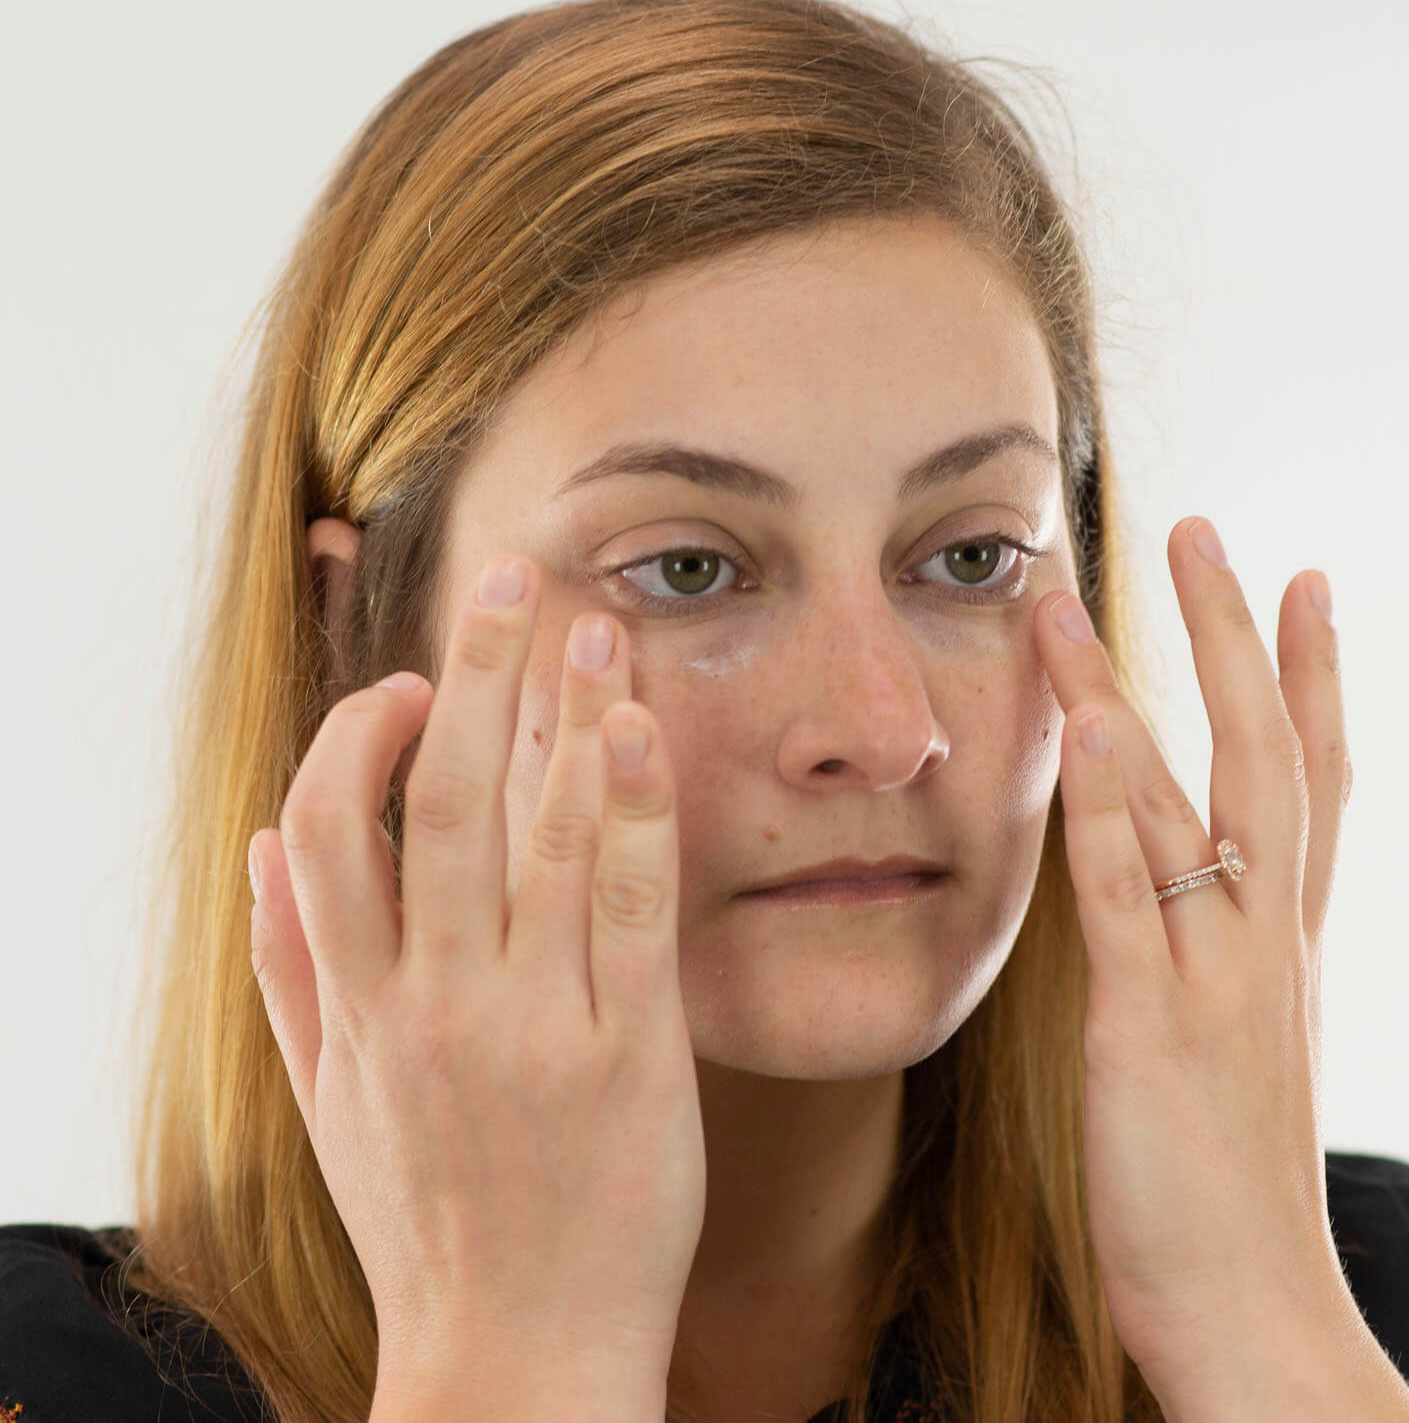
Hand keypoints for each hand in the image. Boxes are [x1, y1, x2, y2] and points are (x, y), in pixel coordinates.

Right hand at [246, 555, 703, 1385]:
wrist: (515, 1353)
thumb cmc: (422, 1215)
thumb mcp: (324, 1099)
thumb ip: (286, 967)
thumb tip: (259, 842)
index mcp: (357, 1007)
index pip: (330, 830)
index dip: (364, 736)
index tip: (414, 684)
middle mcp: (436, 1003)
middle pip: (442, 800)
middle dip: (477, 672)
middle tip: (515, 572)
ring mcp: (533, 1027)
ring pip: (539, 837)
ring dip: (566, 715)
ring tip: (597, 624)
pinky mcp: (629, 1058)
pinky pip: (630, 912)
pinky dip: (633, 814)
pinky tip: (641, 735)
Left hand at [1033, 515, 1353, 1396]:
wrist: (1253, 1313)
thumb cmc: (1228, 1185)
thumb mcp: (1239, 1051)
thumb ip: (1216, 962)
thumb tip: (1194, 894)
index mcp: (1280, 941)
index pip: (1308, 780)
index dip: (1307, 677)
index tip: (1301, 585)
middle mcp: (1262, 938)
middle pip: (1263, 754)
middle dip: (1235, 637)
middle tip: (1209, 530)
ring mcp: (1215, 974)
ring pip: (1181, 797)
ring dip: (1133, 685)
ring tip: (1081, 593)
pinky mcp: (1151, 1025)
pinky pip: (1131, 892)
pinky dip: (1110, 802)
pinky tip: (1082, 722)